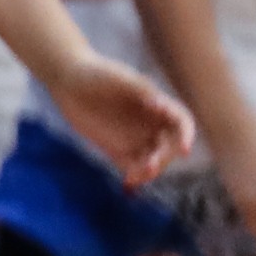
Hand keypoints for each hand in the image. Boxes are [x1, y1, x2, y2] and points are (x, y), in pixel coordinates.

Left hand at [52, 55, 193, 185]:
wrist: (69, 81)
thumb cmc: (97, 73)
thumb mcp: (119, 78)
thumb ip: (140, 90)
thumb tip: (159, 104)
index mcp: (158, 104)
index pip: (181, 123)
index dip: (186, 136)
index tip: (184, 149)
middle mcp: (151, 124)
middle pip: (169, 147)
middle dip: (164, 158)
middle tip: (150, 164)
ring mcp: (135, 138)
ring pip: (152, 160)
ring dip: (149, 171)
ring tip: (135, 176)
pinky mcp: (117, 150)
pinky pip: (131, 167)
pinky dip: (134, 176)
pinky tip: (128, 182)